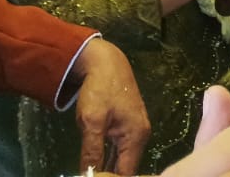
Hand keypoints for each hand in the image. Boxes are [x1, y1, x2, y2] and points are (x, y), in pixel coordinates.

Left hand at [72, 38, 150, 174]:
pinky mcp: (127, 127)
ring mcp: (135, 131)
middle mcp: (140, 136)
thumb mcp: (92, 121)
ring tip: (92, 174)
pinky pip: (119, 150)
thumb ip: (92, 151)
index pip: (127, 172)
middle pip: (126, 167)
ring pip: (122, 159)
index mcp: (136, 136)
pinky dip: (109, 159)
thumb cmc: (100, 90)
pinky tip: (98, 166)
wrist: (106, 62)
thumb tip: (89, 175)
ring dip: (108, 169)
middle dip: (109, 175)